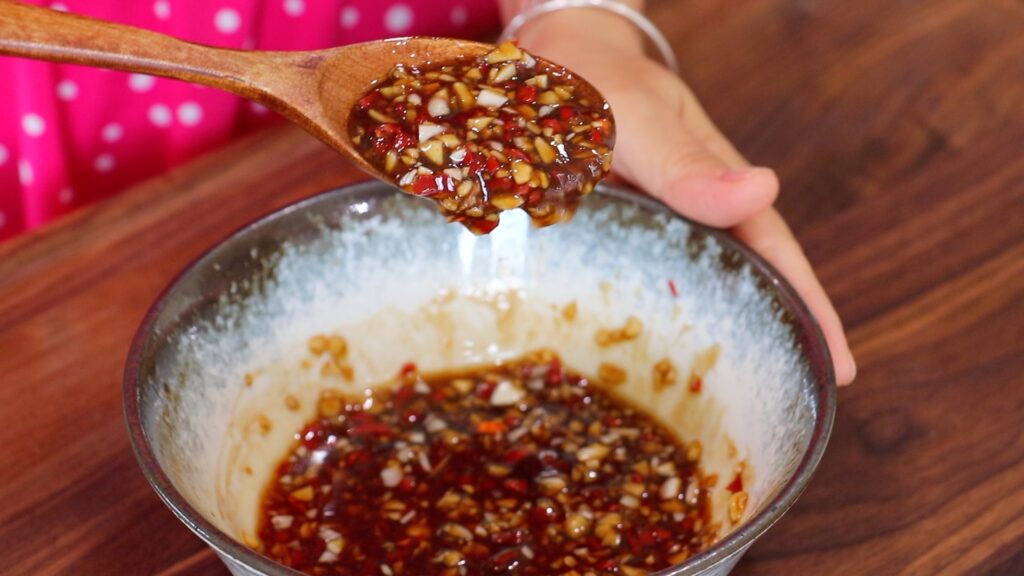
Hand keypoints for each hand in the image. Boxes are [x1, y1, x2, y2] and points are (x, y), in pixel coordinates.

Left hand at [514, 10, 856, 384]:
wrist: (550, 61)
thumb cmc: (601, 82)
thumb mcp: (641, 117)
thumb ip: (684, 161)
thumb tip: (762, 191)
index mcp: (715, 191)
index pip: (774, 260)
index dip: (808, 312)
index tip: (841, 370)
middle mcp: (688, 219)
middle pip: (739, 289)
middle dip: (766, 344)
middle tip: (782, 409)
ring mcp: (648, 233)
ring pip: (685, 297)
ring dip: (705, 344)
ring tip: (716, 406)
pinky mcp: (606, 240)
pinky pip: (629, 289)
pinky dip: (639, 325)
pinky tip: (634, 362)